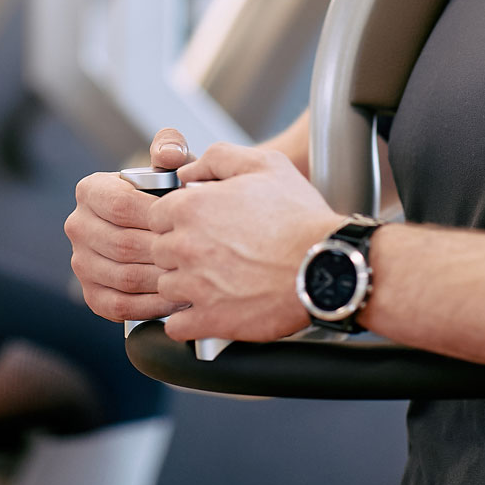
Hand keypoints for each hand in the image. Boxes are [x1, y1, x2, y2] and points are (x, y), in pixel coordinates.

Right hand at [65, 128, 194, 321]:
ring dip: (162, 280)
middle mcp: (78, 226)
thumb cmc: (167, 194)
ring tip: (193, 276)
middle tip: (197, 255)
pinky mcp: (92, 295)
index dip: (157, 216)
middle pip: (123, 244)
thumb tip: (170, 154)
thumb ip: (170, 147)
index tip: (188, 221)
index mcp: (90, 190)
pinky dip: (152, 306)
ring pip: (124, 277)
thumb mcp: (169, 165)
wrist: (160, 228)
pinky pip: (121, 306)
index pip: (121, 205)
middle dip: (164, 251)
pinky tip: (177, 299)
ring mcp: (81, 263)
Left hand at [152, 143, 342, 342]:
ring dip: (184, 285)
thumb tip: (187, 172)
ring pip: (166, 287)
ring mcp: (195, 285)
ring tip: (215, 281)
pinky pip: (176, 326)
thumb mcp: (264, 164)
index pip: (157, 216)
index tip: (197, 227)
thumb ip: (218, 158)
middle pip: (159, 252)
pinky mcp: (209, 320)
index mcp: (191, 207)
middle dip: (180, 252)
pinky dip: (188, 321)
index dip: (177, 220)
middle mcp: (186, 245)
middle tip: (211, 253)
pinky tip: (209, 309)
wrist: (327, 265)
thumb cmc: (300, 216)